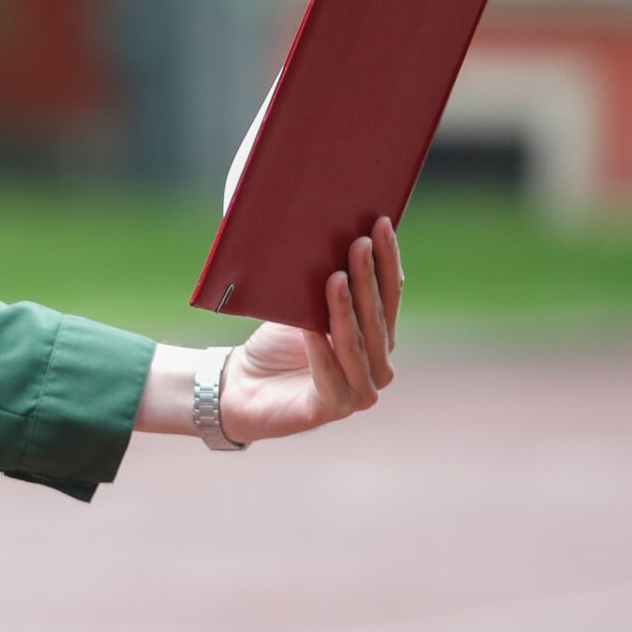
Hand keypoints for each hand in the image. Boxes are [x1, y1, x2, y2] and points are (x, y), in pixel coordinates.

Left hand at [221, 216, 404, 443]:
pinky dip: (320, 350)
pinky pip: (329, 376)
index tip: (382, 223)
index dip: (387, 259)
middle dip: (368, 277)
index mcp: (378, 336)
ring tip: (335, 278)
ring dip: (346, 310)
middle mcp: (378, 365)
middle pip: (376, 316)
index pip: (390, 293)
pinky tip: (312, 329)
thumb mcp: (303, 307)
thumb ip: (327, 284)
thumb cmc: (277, 343)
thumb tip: (334, 233)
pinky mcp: (331, 408)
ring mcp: (361, 391)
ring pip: (356, 344)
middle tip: (360, 242)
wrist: (242, 385)